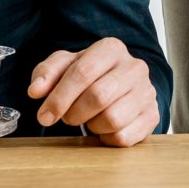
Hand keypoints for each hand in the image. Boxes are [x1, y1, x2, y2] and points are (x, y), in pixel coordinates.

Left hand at [26, 38, 158, 146]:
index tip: (44, 116)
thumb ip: (47, 74)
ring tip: (89, 119)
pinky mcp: (152, 116)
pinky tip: (104, 129)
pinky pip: (123, 137)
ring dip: (92, 126)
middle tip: (68, 117)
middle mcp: (134, 67)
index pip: (82, 72)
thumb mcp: (65, 67)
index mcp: (111, 49)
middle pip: (98, 96)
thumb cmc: (90, 75)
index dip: (59, 97)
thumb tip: (35, 91)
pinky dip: (106, 138)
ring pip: (112, 119)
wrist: (122, 87)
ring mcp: (147, 92)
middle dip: (74, 113)